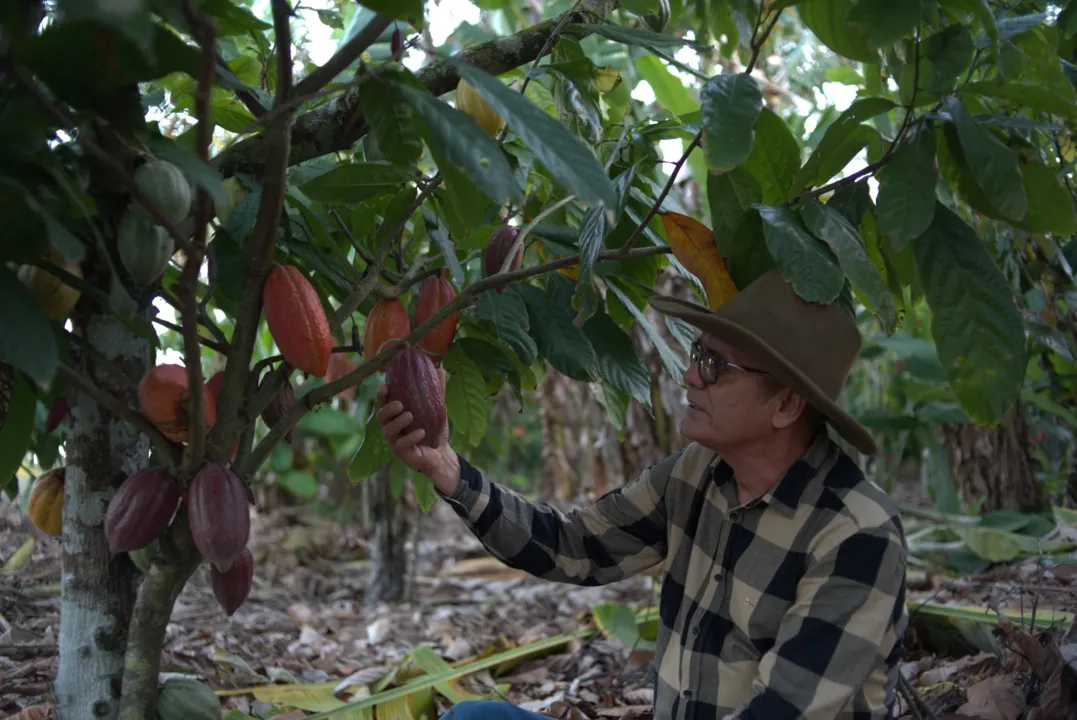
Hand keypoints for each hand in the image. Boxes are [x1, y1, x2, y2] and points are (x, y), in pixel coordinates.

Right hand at [375, 368, 459, 493]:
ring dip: (398, 422)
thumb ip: (437, 390)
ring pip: (388, 431)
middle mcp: (391, 427)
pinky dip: (411, 437)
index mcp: (396, 414)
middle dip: (387, 409)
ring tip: (410, 415)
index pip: (383, 403)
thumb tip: (441, 369)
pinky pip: (402, 445)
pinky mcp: (402, 453)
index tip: (385, 386)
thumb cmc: (433, 428)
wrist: (441, 453)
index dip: (381, 395)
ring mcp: (395, 441)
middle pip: (381, 417)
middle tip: (399, 404)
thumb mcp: (436, 408)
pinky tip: (421, 432)